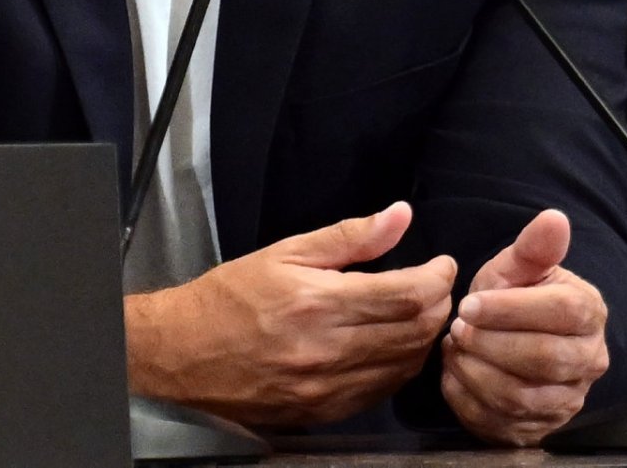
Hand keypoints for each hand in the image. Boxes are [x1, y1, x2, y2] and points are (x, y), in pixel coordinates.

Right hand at [125, 202, 455, 428]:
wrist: (184, 355)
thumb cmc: (231, 296)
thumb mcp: (286, 253)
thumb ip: (350, 237)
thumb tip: (400, 215)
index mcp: (318, 302)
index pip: (406, 295)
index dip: (437, 279)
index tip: (443, 265)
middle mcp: (328, 350)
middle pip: (414, 332)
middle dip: (438, 306)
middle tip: (437, 287)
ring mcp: (328, 387)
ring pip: (405, 365)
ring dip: (424, 338)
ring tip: (419, 314)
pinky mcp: (325, 412)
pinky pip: (382, 390)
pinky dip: (399, 366)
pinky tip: (393, 346)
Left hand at [439, 208, 611, 446]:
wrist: (513, 340)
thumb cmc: (514, 298)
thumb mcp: (518, 268)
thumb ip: (533, 247)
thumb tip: (555, 218)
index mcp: (589, 313)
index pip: (561, 313)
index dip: (510, 310)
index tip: (469, 304)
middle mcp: (589, 361)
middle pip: (544, 359)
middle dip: (491, 343)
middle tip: (457, 328)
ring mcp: (567, 401)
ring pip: (521, 396)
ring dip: (475, 371)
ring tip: (455, 348)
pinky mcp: (540, 430)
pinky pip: (501, 423)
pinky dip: (468, 398)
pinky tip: (456, 374)